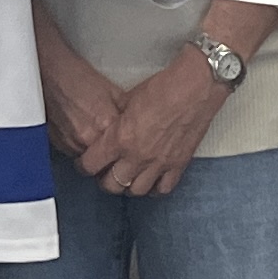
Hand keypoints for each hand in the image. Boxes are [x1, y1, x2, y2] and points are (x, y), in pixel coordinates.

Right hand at [38, 26, 126, 169]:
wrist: (50, 74)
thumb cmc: (79, 78)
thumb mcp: (113, 91)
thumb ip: (127, 113)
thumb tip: (140, 125)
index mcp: (106, 124)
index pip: (125, 151)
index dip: (129, 152)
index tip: (133, 152)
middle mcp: (89, 138)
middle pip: (107, 162)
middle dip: (113, 159)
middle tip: (116, 151)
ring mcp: (71, 144)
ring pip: (89, 162)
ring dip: (95, 155)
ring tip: (95, 137)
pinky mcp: (58, 145)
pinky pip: (74, 155)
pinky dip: (79, 149)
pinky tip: (80, 134)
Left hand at [86, 50, 232, 195]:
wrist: (194, 87)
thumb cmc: (162, 88)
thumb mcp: (126, 100)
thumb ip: (115, 121)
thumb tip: (108, 128)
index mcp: (120, 138)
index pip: (91, 165)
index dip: (83, 166)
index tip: (84, 164)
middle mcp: (137, 156)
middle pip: (111, 185)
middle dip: (104, 180)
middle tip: (105, 172)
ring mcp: (159, 164)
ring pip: (136, 191)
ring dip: (128, 186)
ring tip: (128, 177)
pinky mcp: (179, 164)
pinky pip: (163, 189)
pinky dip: (155, 188)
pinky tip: (152, 180)